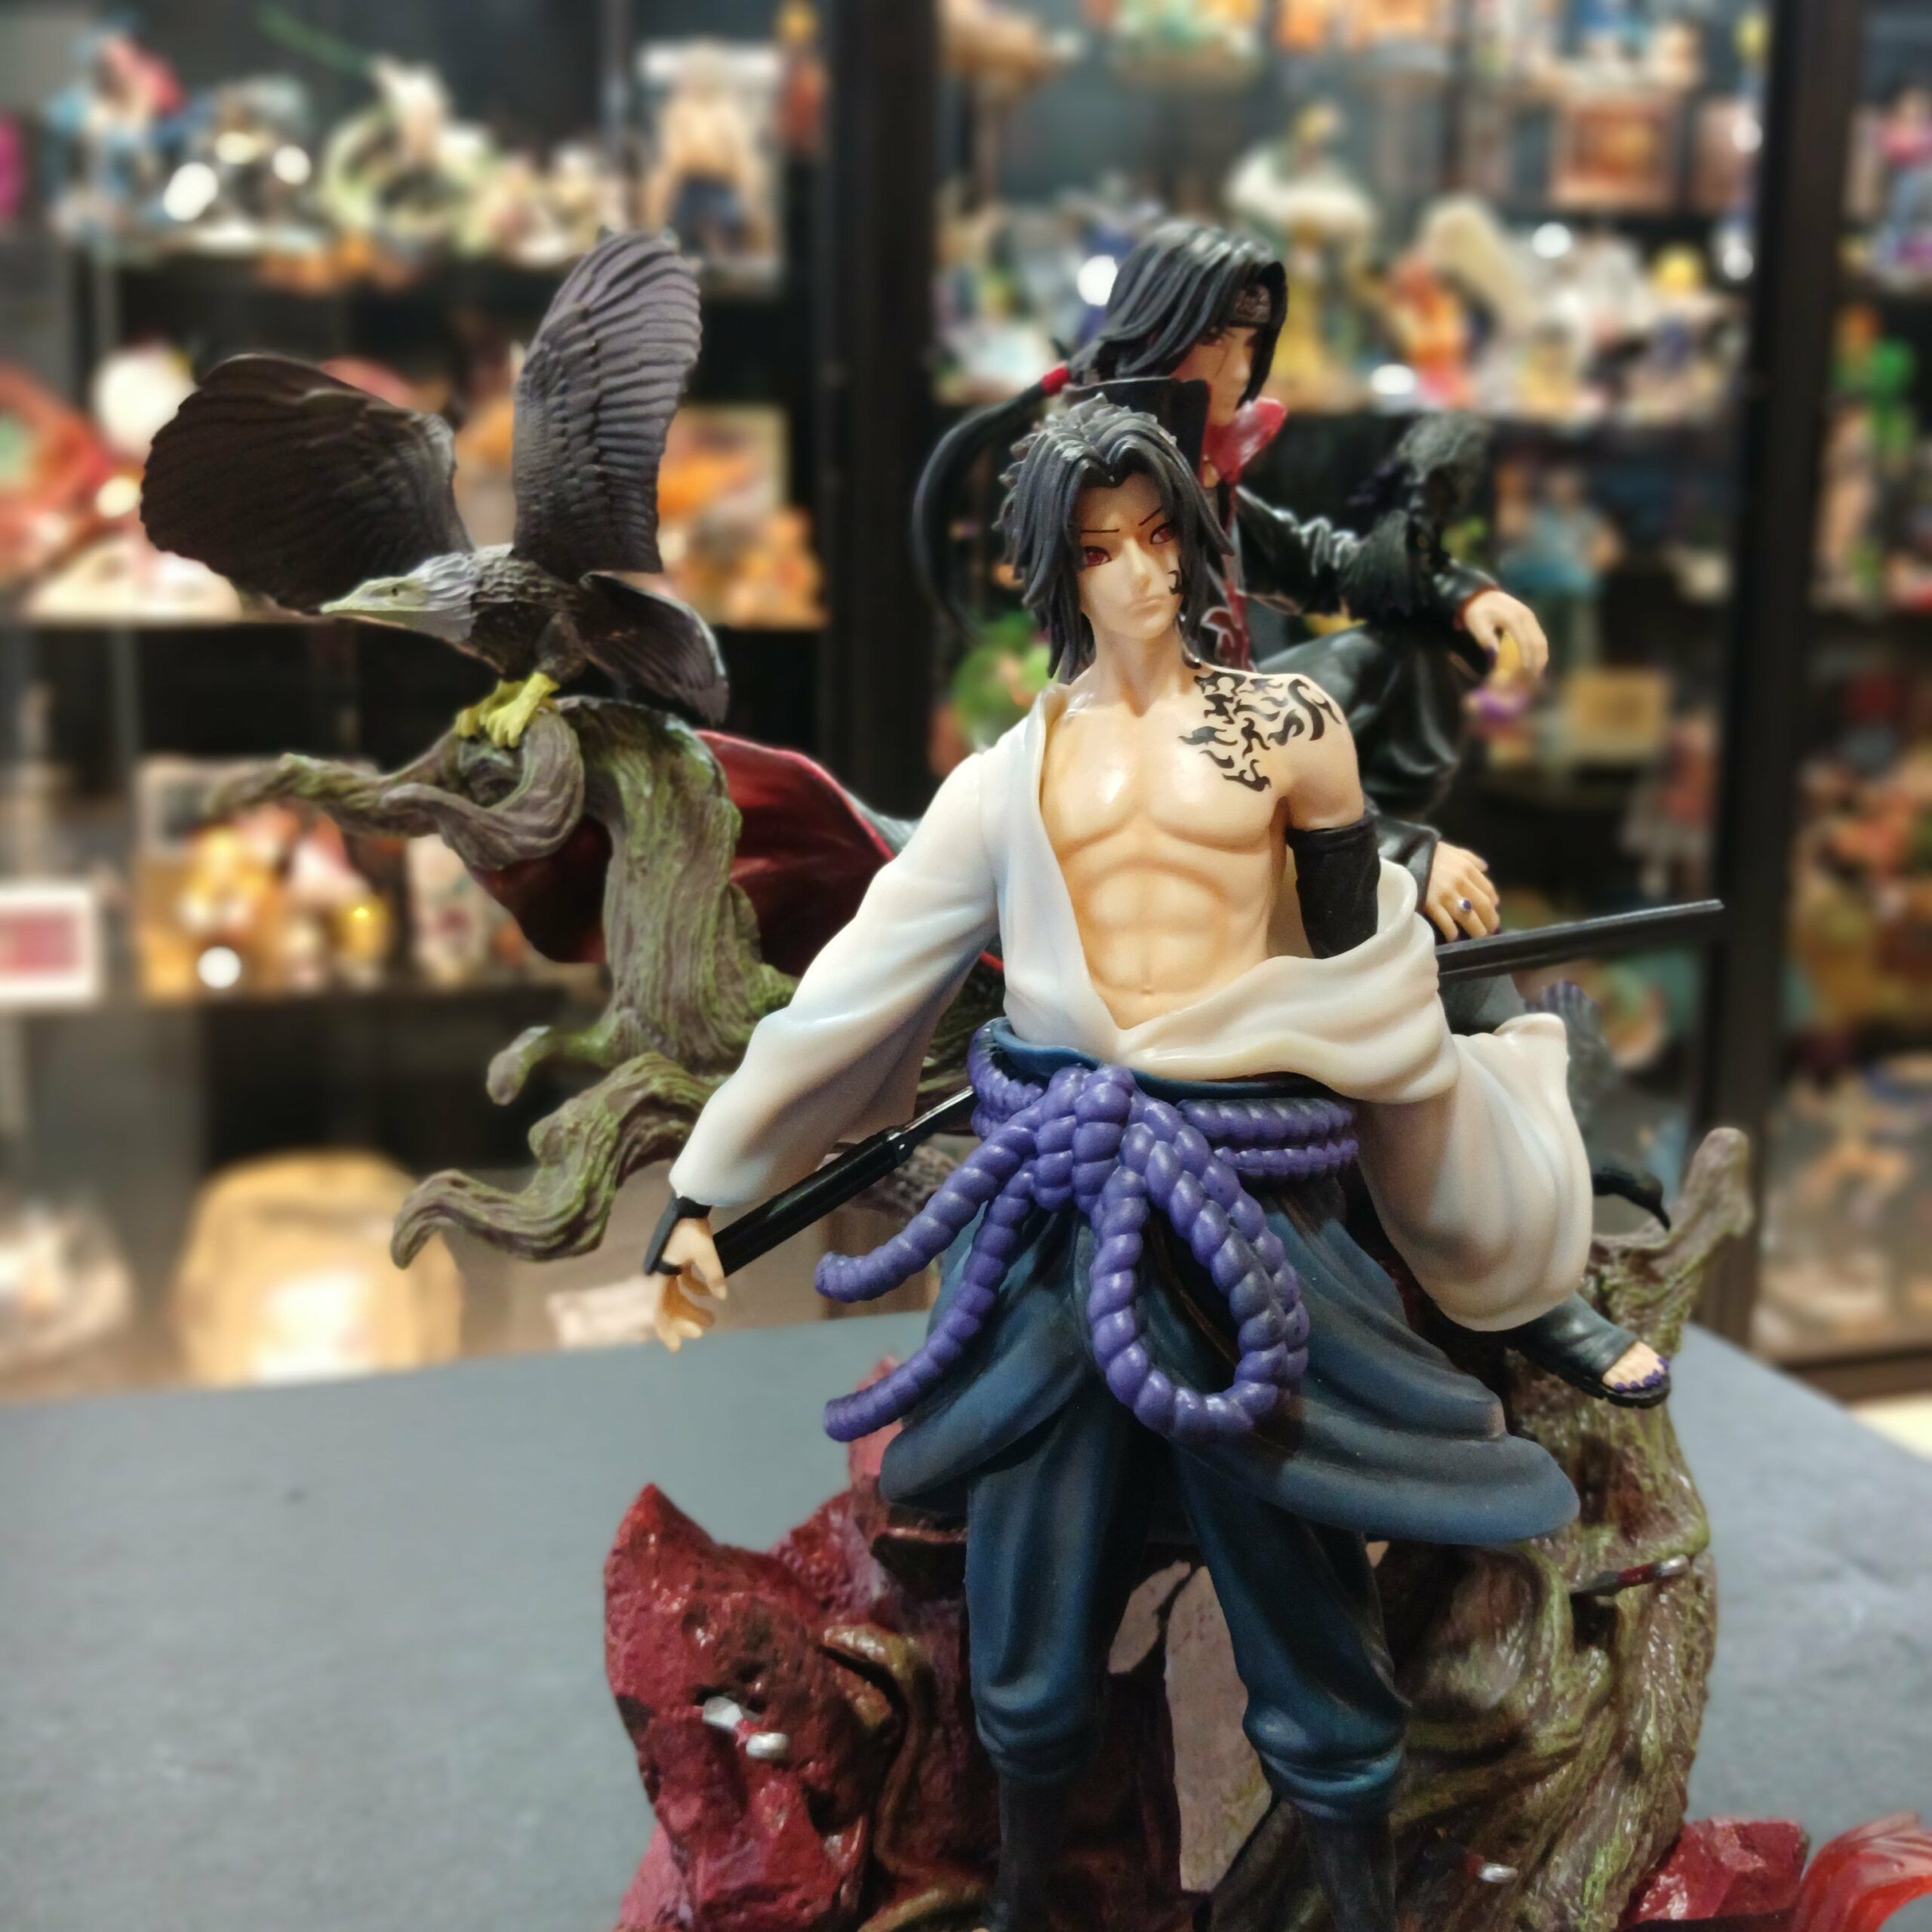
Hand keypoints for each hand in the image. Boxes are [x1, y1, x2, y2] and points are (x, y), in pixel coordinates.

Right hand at [642, 1215, 726, 1351]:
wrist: (688, 1205)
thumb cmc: (692, 1228)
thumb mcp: (706, 1252)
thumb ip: (714, 1276)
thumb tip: (721, 1297)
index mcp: (663, 1275)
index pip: (660, 1309)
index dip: (667, 1329)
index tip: (676, 1347)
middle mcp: (663, 1275)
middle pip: (670, 1306)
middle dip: (685, 1321)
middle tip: (703, 1333)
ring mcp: (671, 1269)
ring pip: (679, 1297)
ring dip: (692, 1309)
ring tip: (711, 1321)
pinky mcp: (680, 1262)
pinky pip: (685, 1284)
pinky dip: (697, 1291)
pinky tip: (712, 1296)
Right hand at [1424, 841, 1499, 940]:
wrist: (1402, 856)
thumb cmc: (1426, 853)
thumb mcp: (1450, 849)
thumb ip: (1469, 857)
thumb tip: (1485, 868)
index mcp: (1467, 868)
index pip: (1488, 889)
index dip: (1493, 903)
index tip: (1493, 911)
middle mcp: (1460, 882)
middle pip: (1483, 906)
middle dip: (1490, 920)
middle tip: (1490, 930)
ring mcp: (1446, 895)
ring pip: (1468, 917)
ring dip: (1477, 930)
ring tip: (1478, 936)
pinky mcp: (1431, 905)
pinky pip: (1446, 923)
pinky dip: (1452, 932)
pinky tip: (1454, 937)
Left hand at [1462, 589, 1549, 683]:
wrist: (1481, 595)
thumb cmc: (1477, 611)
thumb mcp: (1476, 624)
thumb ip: (1486, 639)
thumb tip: (1495, 656)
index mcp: (1514, 618)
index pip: (1525, 642)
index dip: (1527, 658)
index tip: (1525, 673)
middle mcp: (1526, 616)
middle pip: (1539, 642)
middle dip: (1537, 661)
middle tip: (1532, 678)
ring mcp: (1530, 617)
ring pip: (1542, 640)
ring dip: (1541, 658)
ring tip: (1536, 674)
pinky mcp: (1530, 619)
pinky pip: (1540, 637)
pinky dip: (1539, 651)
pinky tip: (1536, 662)